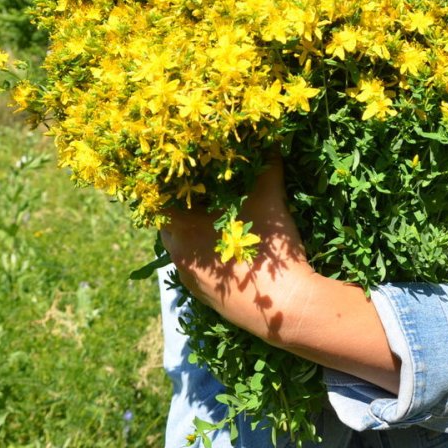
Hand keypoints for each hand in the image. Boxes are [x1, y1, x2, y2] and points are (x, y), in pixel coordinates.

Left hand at [159, 161, 316, 342]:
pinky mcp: (206, 296)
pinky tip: (230, 242)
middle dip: (186, 202)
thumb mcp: (270, 200)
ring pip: (184, 244)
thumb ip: (267, 166)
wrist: (287, 310)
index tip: (190, 167)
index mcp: (181, 230)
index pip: (160, 198)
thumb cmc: (269, 252)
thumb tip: (271, 138)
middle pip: (171, 221)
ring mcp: (191, 280)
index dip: (174, 180)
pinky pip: (198, 265)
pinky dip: (207, 250)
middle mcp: (178, 256)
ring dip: (197, 227)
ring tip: (221, 211)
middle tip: (208, 185)